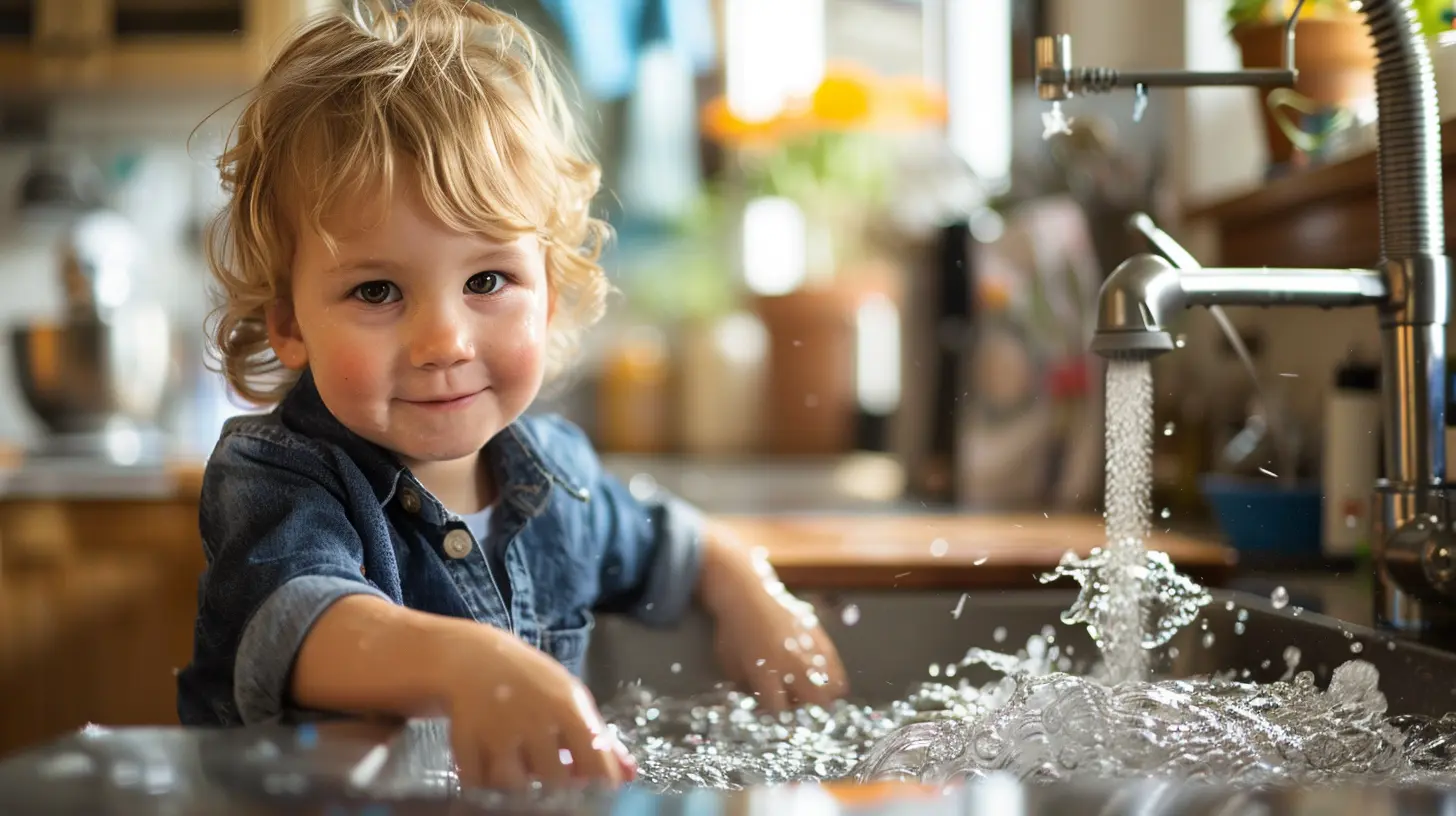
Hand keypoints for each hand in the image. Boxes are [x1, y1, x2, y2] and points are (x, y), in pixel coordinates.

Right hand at [440, 625, 637, 790]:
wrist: (474, 656)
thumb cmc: (533, 683)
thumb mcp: (571, 700)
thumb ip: (600, 739)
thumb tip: (630, 775)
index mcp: (568, 708)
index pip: (595, 761)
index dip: (600, 787)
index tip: (597, 797)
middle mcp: (535, 718)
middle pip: (555, 780)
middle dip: (557, 790)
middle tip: (554, 788)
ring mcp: (497, 729)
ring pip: (512, 785)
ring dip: (517, 789)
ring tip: (520, 777)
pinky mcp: (464, 738)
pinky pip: (476, 782)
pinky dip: (483, 784)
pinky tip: (490, 772)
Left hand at [698, 527, 848, 711]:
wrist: (746, 592)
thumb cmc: (733, 631)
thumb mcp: (729, 665)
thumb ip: (746, 687)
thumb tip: (761, 703)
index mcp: (765, 673)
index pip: (779, 708)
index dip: (776, 711)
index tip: (774, 707)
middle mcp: (790, 663)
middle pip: (814, 700)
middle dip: (805, 707)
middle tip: (797, 702)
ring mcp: (808, 648)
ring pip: (831, 685)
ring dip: (822, 693)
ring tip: (812, 691)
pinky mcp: (819, 635)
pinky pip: (836, 664)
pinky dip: (833, 676)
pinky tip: (825, 678)